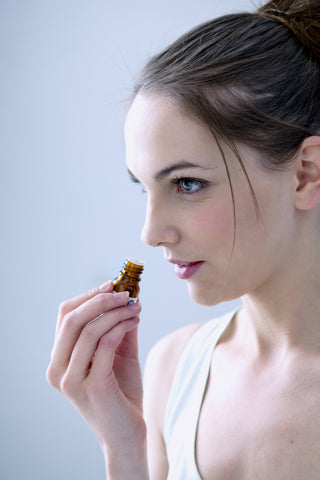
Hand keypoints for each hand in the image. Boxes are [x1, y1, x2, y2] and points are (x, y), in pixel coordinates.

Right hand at [46, 281, 146, 469]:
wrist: (128, 434)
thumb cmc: (122, 392)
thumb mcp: (119, 353)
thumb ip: (119, 325)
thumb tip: (129, 294)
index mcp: (59, 358)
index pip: (65, 315)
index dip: (88, 295)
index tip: (113, 283)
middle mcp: (57, 369)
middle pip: (72, 319)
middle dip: (100, 299)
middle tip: (125, 291)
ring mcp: (71, 380)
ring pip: (89, 329)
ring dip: (115, 311)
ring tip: (135, 306)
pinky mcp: (91, 386)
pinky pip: (105, 344)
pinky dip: (122, 326)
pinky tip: (136, 320)